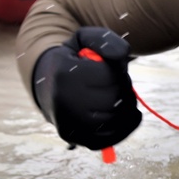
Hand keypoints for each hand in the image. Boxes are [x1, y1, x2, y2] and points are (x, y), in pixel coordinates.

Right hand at [31, 27, 140, 150]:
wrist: (49, 83)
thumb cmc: (75, 58)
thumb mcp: (87, 39)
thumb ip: (107, 41)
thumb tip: (122, 56)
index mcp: (65, 74)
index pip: (111, 76)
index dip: (118, 70)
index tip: (109, 67)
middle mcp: (64, 102)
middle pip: (115, 99)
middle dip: (123, 88)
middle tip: (116, 81)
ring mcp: (68, 124)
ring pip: (116, 119)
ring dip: (126, 106)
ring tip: (117, 94)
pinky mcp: (75, 139)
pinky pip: (110, 139)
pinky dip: (126, 127)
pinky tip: (128, 113)